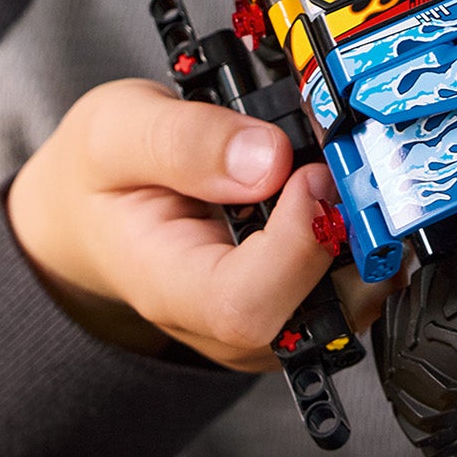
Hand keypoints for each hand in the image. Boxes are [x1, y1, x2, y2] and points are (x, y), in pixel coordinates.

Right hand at [6, 79, 391, 369]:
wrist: (90, 214)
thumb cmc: (99, 177)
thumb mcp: (116, 131)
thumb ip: (186, 140)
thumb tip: (270, 158)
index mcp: (169, 289)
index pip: (248, 305)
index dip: (298, 241)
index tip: (310, 170)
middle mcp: (225, 325)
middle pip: (320, 314)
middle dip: (354, 234)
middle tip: (348, 161)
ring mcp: (266, 323)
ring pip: (353, 303)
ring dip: (367, 232)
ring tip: (342, 167)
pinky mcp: (294, 304)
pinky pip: (353, 285)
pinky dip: (361, 233)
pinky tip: (339, 186)